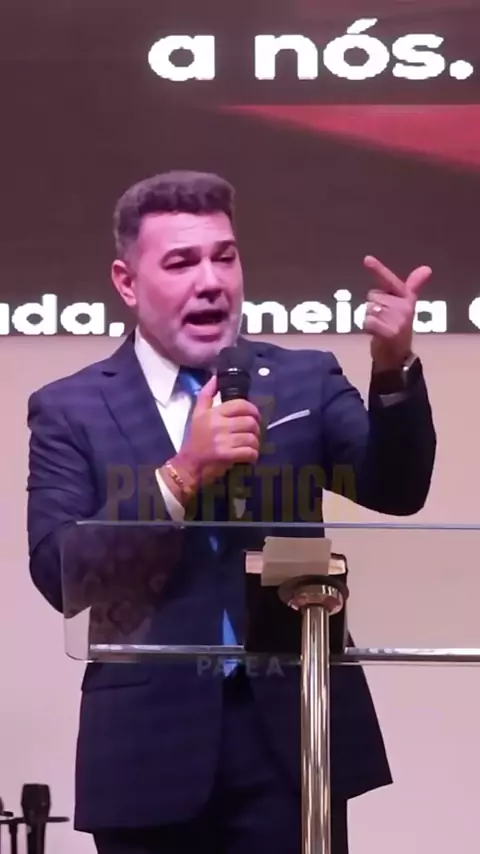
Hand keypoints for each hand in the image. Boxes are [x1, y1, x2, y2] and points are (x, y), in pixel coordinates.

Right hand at [172, 375, 260, 490]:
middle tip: (253, 434)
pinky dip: (253, 455)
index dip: (253, 410)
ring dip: (256, 443)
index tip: (254, 417)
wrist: (188, 464)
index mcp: (213, 413)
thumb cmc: (195, 439)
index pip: (241, 405)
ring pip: (251, 438)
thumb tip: (216, 377)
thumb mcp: (197, 414)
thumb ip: (206, 395)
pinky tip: (250, 456)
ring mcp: (222, 440)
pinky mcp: (226, 455)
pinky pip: (249, 452)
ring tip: (251, 446)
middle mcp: (218, 424)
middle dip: (256, 429)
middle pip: (250, 422)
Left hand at [362, 256, 431, 371]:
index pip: (389, 280)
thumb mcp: (404, 305)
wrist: (397, 356)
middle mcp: (404, 307)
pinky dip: (367, 327)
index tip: (367, 259)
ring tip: (381, 326)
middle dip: (373, 307)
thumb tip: (427, 269)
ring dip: (370, 318)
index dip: (377, 269)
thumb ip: (412, 286)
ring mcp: (398, 320)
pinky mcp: (390, 333)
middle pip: (372, 296)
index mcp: (406, 297)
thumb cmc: (397, 327)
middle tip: (383, 319)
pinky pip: (368, 321)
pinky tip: (376, 333)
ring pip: (369, 309)